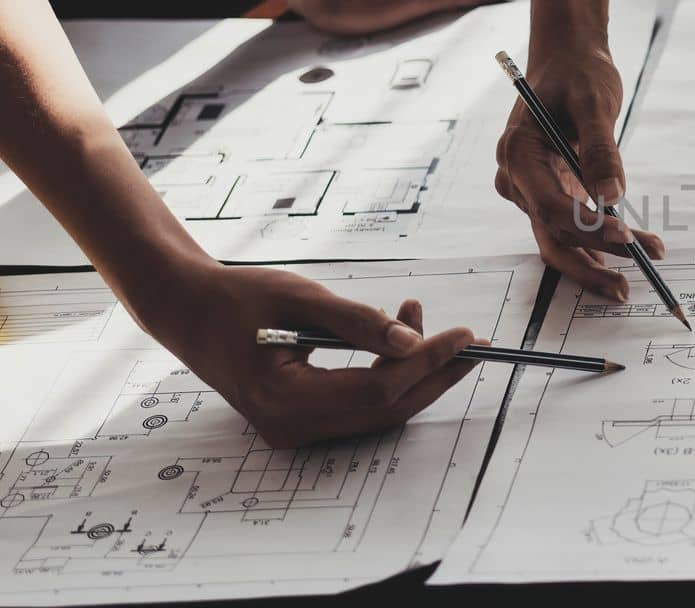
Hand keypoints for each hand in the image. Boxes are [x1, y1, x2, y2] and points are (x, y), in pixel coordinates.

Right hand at [141, 263, 483, 447]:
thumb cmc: (237, 298)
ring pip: (376, 412)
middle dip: (433, 376)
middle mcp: (290, 427)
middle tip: (471, 342)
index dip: (426, 364)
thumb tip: (415, 342)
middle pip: (384, 411)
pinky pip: (359, 407)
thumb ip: (359, 322)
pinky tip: (397, 339)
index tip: (464, 335)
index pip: (376, 392)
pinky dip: (386, 377)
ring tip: (422, 320)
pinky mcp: (302, 420)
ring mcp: (295, 430)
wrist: (189, 311)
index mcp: (283, 399)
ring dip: (412, 373)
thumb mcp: (301, 298)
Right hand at [493, 48, 664, 298]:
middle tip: (627, 285)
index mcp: (518, 153)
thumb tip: (613, 195)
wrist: (567, 59)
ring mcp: (530, 190)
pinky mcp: (549, 193)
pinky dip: (598, 242)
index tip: (628, 238)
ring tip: (635, 276)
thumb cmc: (578, 73)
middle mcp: (517, 179)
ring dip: (597, 259)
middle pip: (551, 234)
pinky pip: (569, 226)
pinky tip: (628, 256)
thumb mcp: (594, 102)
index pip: (551, 205)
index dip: (589, 228)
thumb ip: (601, 150)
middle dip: (591, 262)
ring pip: (559, 238)